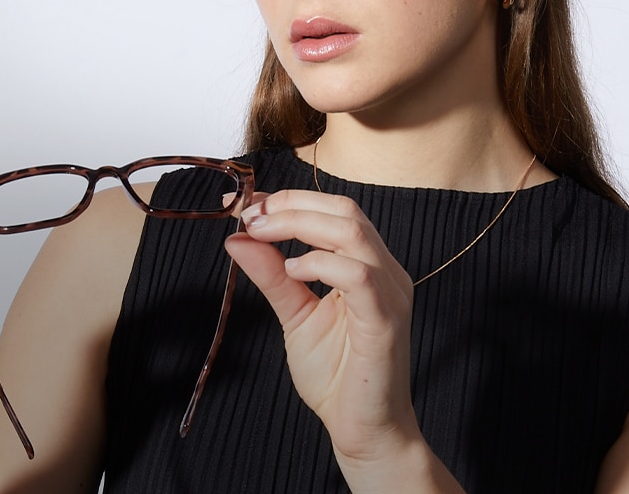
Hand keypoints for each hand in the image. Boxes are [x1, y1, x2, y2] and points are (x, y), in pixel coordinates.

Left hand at [221, 190, 421, 460]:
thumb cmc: (336, 376)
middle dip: (291, 205)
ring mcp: (390, 294)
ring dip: (300, 225)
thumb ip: (272, 275)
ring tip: (262, 234)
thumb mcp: (294, 314)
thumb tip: (238, 238)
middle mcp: (386, 272)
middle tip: (249, 216)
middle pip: (345, 210)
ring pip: (353, 232)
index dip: (290, 200)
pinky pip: (359, 276)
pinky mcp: (385, 321)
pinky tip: (294, 270)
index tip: (246, 203)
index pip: (334, 212)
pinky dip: (322, 263)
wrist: (363, 428)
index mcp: (368, 266)